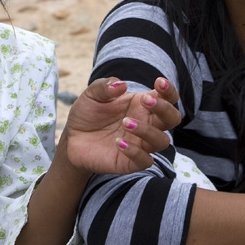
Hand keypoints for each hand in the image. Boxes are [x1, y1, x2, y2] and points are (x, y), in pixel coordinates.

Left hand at [60, 77, 180, 175]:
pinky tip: (118, 143)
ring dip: (147, 130)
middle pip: (172, 118)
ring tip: (124, 122)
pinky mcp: (131, 162)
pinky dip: (135, 152)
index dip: (169, 90)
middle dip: (164, 108)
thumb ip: (105, 86)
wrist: (72, 139)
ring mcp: (141, 144)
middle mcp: (146, 124)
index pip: (167, 98)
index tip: (159, 82)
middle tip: (145, 101)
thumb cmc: (87, 114)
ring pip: (162, 141)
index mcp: (142, 105)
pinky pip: (145, 160)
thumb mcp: (91, 95)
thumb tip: (122, 85)